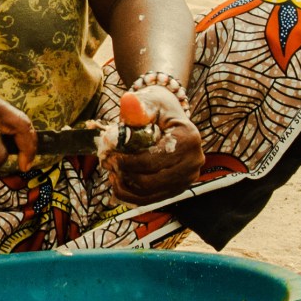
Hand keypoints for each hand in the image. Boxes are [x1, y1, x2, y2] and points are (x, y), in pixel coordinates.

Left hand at [105, 84, 204, 204]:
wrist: (170, 120)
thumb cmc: (158, 109)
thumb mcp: (149, 102)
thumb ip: (138, 105)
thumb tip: (128, 101)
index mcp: (188, 139)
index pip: (152, 160)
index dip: (126, 161)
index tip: (109, 155)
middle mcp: (194, 162)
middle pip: (150, 181)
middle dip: (123, 174)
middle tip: (107, 162)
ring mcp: (187, 179)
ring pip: (148, 194)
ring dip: (124, 186)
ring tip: (111, 171)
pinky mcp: (178, 189)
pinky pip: (150, 199)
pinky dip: (130, 194)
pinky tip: (118, 181)